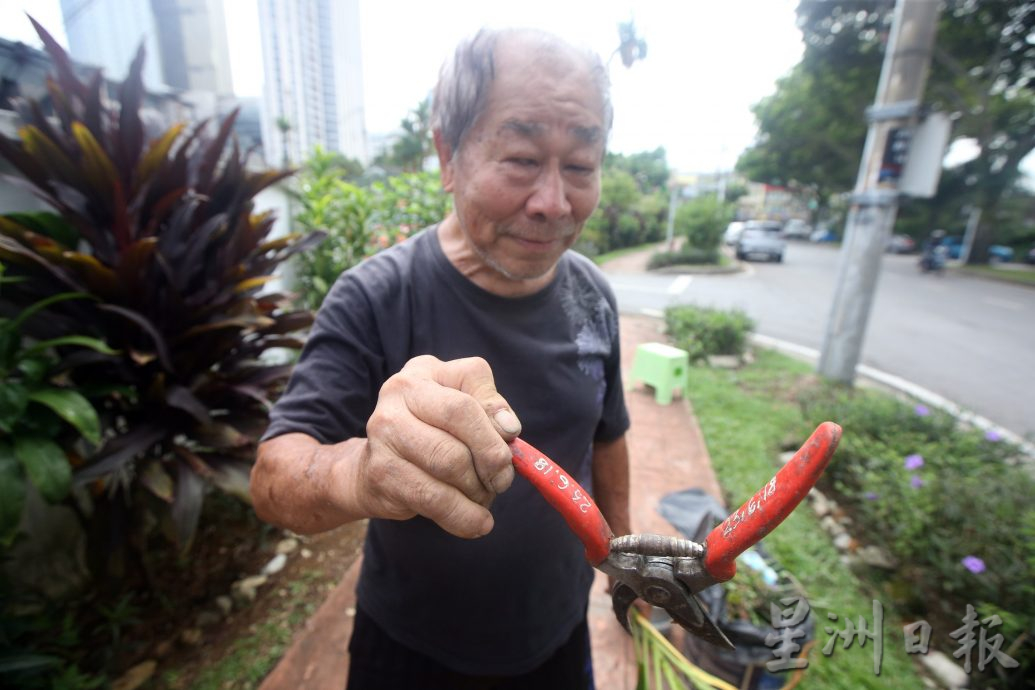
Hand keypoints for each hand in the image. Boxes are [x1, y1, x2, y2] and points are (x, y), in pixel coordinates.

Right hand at [354, 355, 521, 538]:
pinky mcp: (382, 473)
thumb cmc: (431, 434)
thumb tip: (509, 428)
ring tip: (484, 497)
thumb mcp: (460, 408)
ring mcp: (384, 433)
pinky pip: (435, 499)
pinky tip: (478, 522)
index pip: (469, 387)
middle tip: (502, 479)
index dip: (495, 418)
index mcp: (423, 373)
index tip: (512, 438)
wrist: (373, 470)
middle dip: (492, 457)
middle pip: (461, 420)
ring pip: (451, 463)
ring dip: (479, 489)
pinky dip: (465, 516)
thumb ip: (488, 408)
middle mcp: (398, 394)